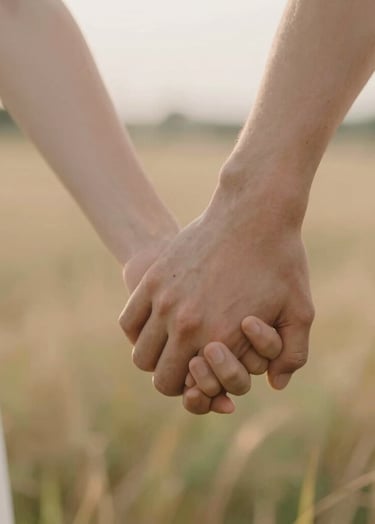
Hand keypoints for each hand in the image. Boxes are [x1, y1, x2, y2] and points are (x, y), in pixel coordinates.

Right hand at [119, 176, 313, 395]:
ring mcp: (164, 299)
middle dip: (173, 380)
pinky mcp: (153, 278)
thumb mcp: (300, 310)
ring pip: (141, 353)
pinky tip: (157, 323)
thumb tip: (274, 384)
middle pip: (160, 377)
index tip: (203, 377)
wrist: (254, 213)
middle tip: (187, 367)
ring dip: (155, 357)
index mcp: (219, 337)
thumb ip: (293, 355)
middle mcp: (186, 323)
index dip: (195, 391)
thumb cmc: (279, 262)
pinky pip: (129, 321)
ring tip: (172, 346)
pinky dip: (138, 332)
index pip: (189, 388)